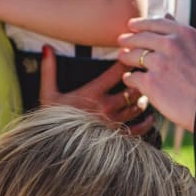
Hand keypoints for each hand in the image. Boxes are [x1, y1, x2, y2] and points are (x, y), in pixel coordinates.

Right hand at [38, 46, 152, 133]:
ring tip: (143, 94)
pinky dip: (147, 122)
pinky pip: (139, 129)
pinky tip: (149, 117)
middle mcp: (107, 107)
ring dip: (143, 99)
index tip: (131, 55)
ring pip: (138, 107)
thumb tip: (46, 47)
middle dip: (139, 80)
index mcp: (93, 93)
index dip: (127, 61)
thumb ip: (49, 69)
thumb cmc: (52, 119)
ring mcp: (114, 123)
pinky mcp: (117, 137)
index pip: (117, 72)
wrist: (53, 148)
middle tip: (142, 74)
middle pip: (133, 88)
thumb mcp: (47, 93)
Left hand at [118, 18, 195, 132]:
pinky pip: (132, 77)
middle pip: (140, 37)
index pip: (155, 23)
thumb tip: (168, 16)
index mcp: (184, 34)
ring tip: (123, 58)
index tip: (132, 26)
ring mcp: (159, 63)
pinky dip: (130, 78)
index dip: (140, 24)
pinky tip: (130, 80)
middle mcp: (170, 45)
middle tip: (121, 41)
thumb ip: (182, 32)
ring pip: (132, 55)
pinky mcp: (151, 82)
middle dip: (128, 39)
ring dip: (126, 57)